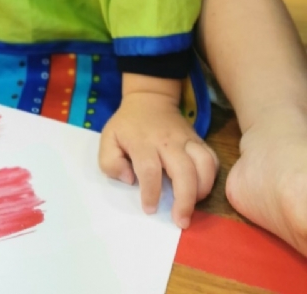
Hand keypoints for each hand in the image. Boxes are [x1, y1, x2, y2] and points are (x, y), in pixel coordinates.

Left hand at [99, 79, 218, 228]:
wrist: (149, 99)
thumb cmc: (127, 125)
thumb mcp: (108, 138)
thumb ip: (110, 161)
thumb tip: (129, 179)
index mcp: (142, 141)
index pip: (149, 169)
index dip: (151, 192)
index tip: (150, 209)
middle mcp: (168, 141)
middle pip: (184, 170)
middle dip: (185, 200)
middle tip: (181, 221)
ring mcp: (186, 139)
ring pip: (205, 164)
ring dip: (202, 190)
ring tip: (193, 207)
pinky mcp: (198, 140)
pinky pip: (212, 159)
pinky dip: (212, 178)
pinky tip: (201, 190)